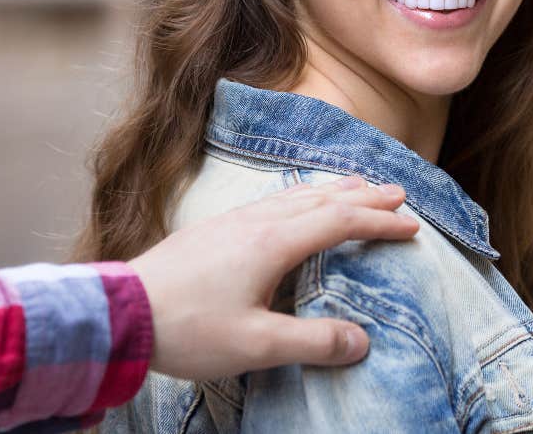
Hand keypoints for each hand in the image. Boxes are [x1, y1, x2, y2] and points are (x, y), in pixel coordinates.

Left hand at [128, 176, 418, 379]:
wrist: (121, 312)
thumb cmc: (187, 328)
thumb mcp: (255, 345)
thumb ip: (312, 342)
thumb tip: (362, 341)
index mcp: (273, 242)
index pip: (339, 222)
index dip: (379, 222)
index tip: (411, 226)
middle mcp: (256, 221)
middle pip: (321, 198)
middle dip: (363, 196)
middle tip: (397, 192)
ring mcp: (232, 221)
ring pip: (295, 195)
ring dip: (332, 190)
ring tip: (356, 186)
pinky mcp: (214, 229)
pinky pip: (272, 200)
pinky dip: (301, 196)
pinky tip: (294, 205)